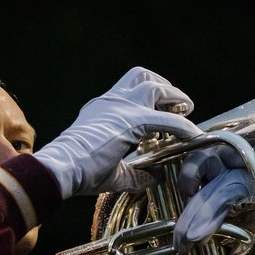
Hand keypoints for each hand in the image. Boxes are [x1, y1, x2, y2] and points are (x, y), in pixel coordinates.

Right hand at [34, 67, 203, 197]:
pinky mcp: (132, 121)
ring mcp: (120, 107)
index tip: (162, 115)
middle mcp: (110, 101)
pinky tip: (192, 135)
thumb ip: (135, 173)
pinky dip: (183, 126)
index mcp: (101, 109)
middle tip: (179, 107)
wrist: (61, 167)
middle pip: (142, 76)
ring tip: (186, 111)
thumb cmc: (78, 172)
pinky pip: (167, 119)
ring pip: (154, 85)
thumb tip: (155, 177)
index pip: (128, 91)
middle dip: (164, 88)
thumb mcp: (110, 172)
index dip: (148, 100)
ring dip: (174, 97)